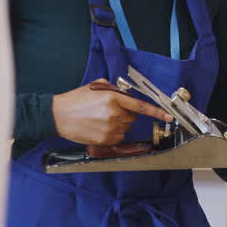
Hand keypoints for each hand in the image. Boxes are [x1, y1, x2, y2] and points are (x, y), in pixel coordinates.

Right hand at [52, 79, 173, 145]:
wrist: (58, 115)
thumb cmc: (76, 99)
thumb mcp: (96, 87)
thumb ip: (114, 89)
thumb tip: (126, 95)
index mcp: (113, 98)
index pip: (141, 106)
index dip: (157, 112)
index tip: (169, 116)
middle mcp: (114, 114)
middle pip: (133, 118)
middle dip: (125, 114)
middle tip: (108, 111)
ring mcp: (110, 128)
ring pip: (125, 128)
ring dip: (118, 124)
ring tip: (99, 119)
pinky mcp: (105, 140)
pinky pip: (118, 138)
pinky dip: (112, 133)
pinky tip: (98, 127)